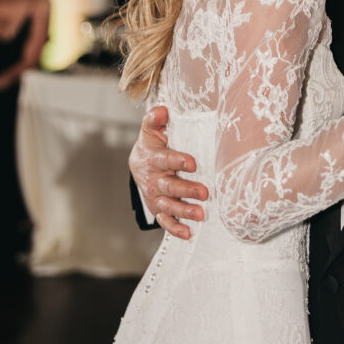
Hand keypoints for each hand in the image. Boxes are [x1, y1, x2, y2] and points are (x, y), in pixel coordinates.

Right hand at [129, 106, 208, 239]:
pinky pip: (165, 221)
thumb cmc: (152, 144)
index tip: (193, 163)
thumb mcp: (151, 129)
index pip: (165, 160)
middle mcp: (153, 180)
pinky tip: (188, 233)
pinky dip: (175, 228)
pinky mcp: (158, 208)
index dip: (178, 161)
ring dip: (184, 211)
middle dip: (186, 190)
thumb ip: (155, 119)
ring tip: (201, 214)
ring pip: (168, 205)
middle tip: (204, 192)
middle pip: (169, 186)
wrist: (139, 162)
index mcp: (153, 159)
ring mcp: (155, 196)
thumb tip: (162, 110)